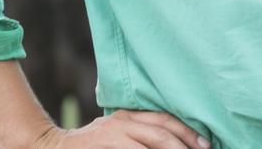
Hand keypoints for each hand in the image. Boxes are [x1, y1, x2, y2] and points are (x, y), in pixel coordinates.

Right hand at [34, 109, 210, 148]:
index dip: (187, 131)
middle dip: (185, 143)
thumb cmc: (92, 145)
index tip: (206, 144)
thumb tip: (174, 140)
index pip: (165, 119)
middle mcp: (123, 122)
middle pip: (162, 130)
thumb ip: (139, 135)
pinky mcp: (106, 145)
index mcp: (128, 116)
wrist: (54, 147)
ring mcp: (114, 135)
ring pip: (152, 141)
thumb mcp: (117, 132)